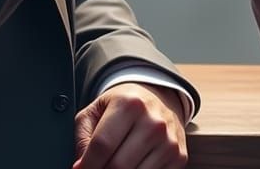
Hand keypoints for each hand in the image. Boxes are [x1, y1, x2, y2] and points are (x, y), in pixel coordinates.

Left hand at [72, 82, 186, 168]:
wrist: (159, 97)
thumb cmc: (123, 106)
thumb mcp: (97, 109)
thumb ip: (83, 136)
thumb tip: (80, 167)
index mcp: (129, 104)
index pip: (101, 146)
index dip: (86, 165)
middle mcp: (153, 122)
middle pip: (118, 166)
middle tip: (96, 168)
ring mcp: (168, 141)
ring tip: (113, 166)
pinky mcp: (179, 157)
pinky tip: (132, 166)